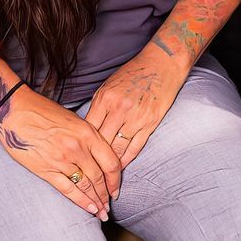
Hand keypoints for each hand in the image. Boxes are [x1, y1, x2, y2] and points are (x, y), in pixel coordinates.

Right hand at [0, 91, 121, 219]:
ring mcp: (61, 160)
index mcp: (88, 133)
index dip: (116, 180)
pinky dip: (80, 201)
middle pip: (99, 177)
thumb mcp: (73, 119)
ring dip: (96, 201)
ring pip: (85, 186)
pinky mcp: (45, 169)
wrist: (13, 110)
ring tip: (102, 212)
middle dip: (106, 195)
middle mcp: (77, 148)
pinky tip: (89, 209)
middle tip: (109, 206)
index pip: (111, 162)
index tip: (116, 189)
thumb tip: (98, 156)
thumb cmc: (42, 111)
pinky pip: (67, 189)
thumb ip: (87, 138)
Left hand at [85, 43, 187, 170]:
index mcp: (105, 98)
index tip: (77, 156)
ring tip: (103, 176)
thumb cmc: (134, 73)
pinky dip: (126, 159)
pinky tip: (120, 167)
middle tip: (87, 173)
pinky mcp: (150, 123)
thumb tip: (87, 129)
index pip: (88, 129)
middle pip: (101, 142)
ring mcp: (136, 117)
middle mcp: (118, 109)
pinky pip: (135, 147)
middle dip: (94, 159)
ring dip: (110, 165)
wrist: (162, 64)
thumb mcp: (109, 86)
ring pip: (117, 148)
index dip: (82, 145)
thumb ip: (98, 107)